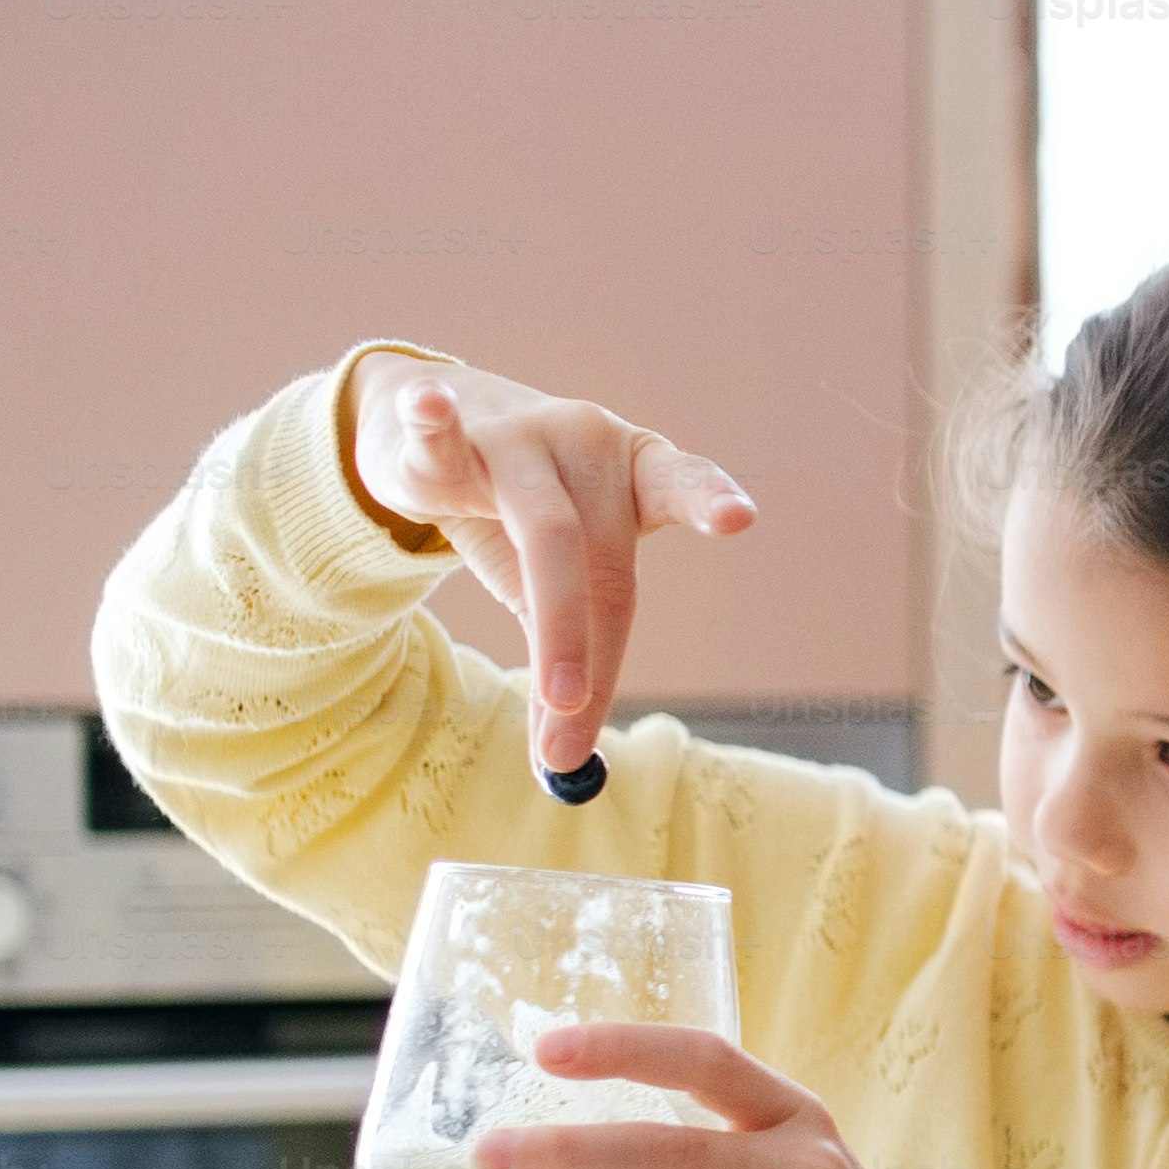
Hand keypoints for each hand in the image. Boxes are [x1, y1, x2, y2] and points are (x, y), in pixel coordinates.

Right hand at [345, 350, 757, 776]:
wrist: (429, 419)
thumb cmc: (516, 514)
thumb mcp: (555, 575)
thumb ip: (570, 653)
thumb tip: (562, 764)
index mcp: (632, 468)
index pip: (677, 486)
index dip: (707, 498)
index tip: (739, 517)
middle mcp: (585, 443)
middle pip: (604, 561)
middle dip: (592, 657)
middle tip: (572, 738)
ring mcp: (517, 439)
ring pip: (545, 533)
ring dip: (556, 626)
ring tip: (560, 697)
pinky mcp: (446, 441)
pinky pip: (439, 440)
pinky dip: (434, 424)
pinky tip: (431, 405)